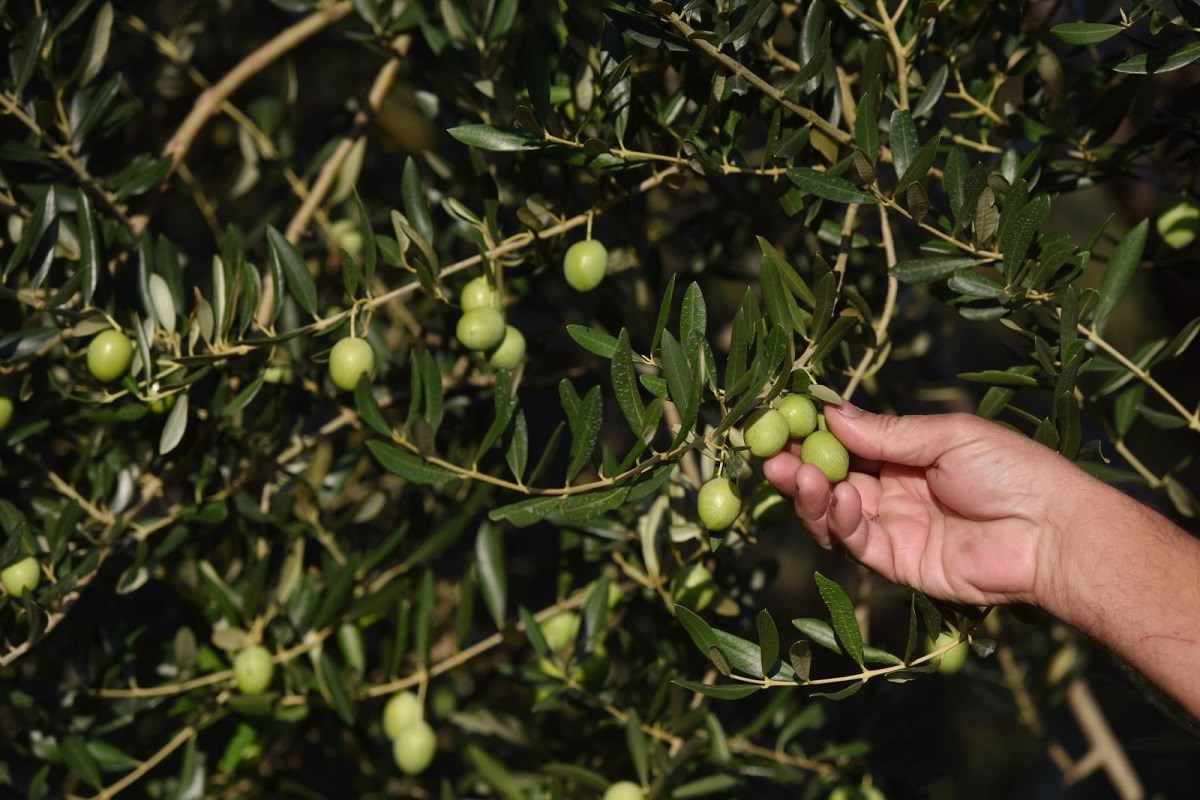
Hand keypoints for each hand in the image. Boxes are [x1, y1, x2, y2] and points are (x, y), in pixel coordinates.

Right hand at [762, 404, 1088, 606]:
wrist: (1053, 533)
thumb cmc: (1013, 471)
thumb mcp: (947, 436)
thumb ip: (887, 433)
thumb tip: (830, 411)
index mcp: (908, 454)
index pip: (848, 443)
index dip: (813, 434)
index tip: (781, 420)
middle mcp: (893, 491)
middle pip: (831, 479)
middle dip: (799, 465)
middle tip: (769, 453)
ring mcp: (893, 527)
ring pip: (833, 512)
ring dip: (810, 493)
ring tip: (795, 472)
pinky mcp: (896, 562)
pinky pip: (854, 542)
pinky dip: (839, 520)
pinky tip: (839, 498)